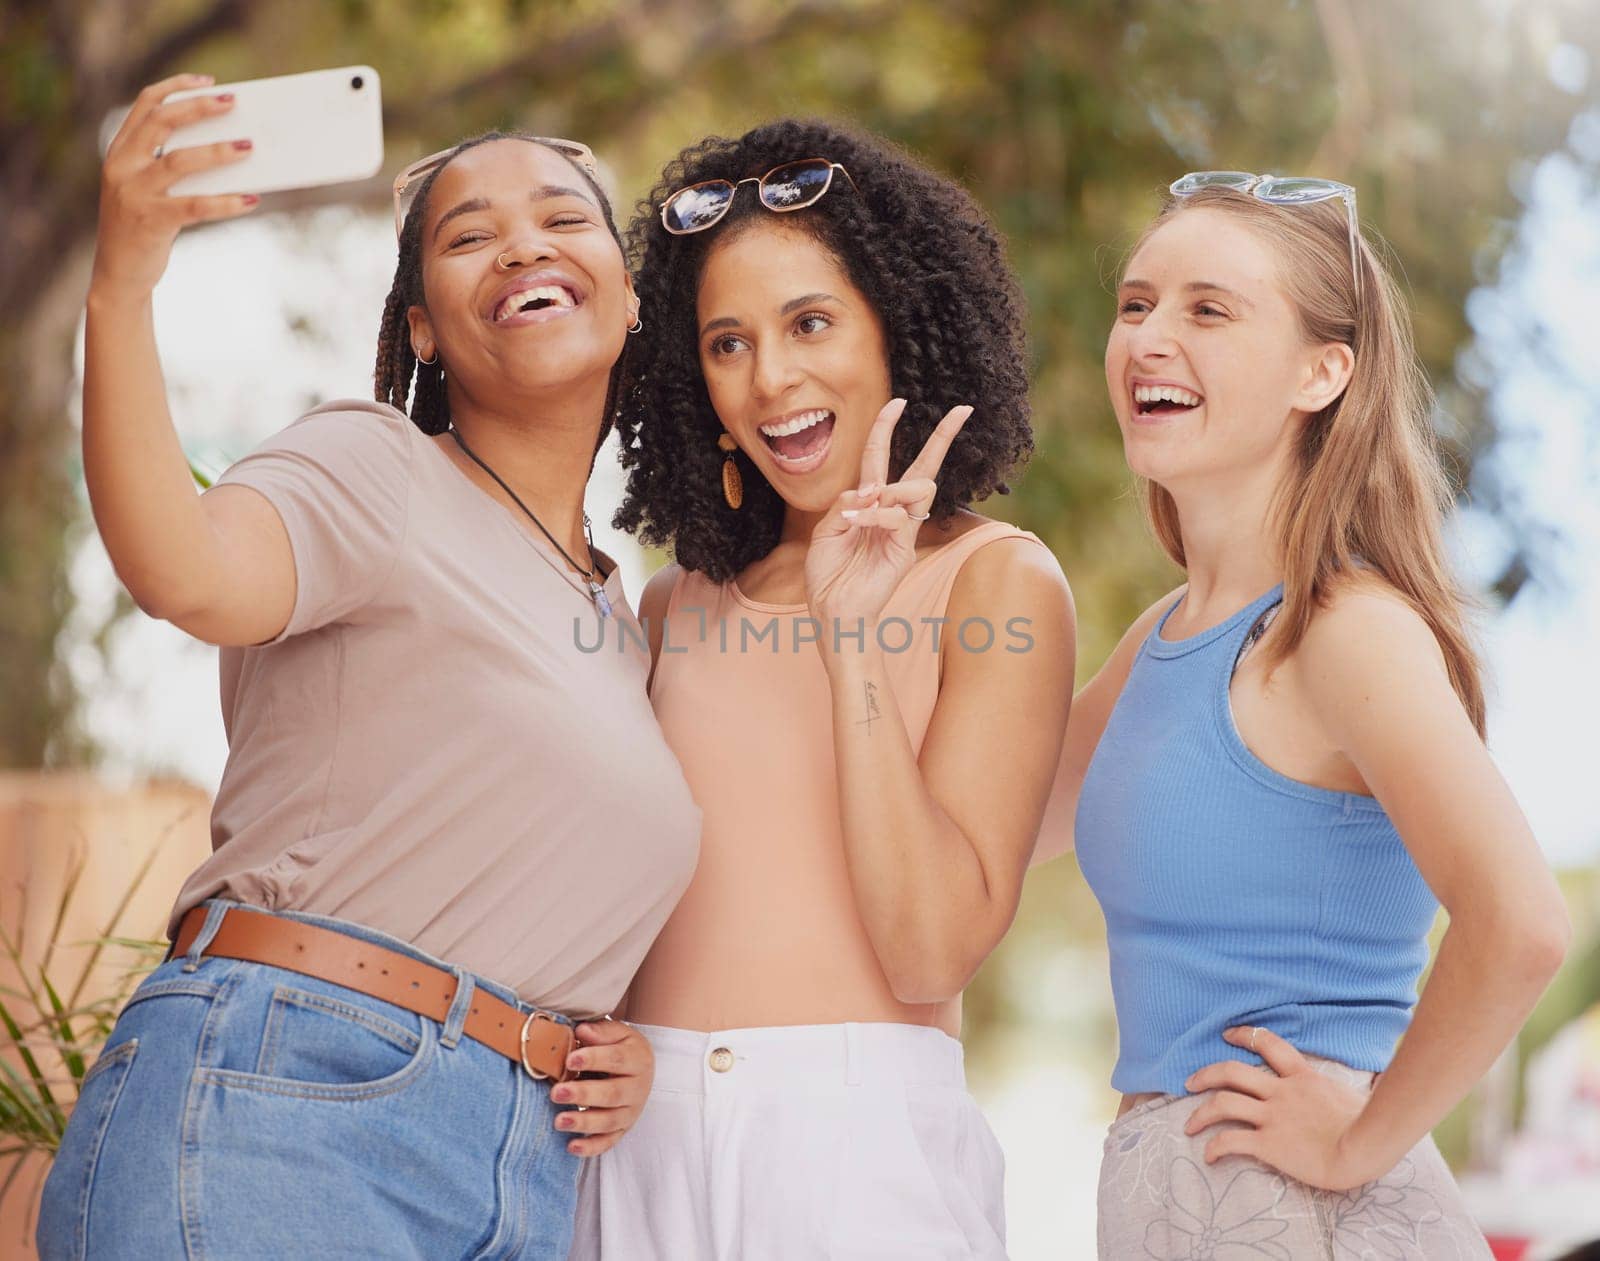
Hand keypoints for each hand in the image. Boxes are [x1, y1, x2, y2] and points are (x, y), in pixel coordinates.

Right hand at [92, 73, 258, 298]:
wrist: (118, 273)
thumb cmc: (142, 228)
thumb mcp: (146, 189)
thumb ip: (170, 167)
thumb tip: (228, 151)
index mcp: (120, 151)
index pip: (145, 104)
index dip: (176, 87)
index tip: (207, 82)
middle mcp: (122, 166)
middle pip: (162, 122)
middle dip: (198, 108)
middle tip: (232, 102)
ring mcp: (133, 192)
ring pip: (179, 161)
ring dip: (217, 151)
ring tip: (248, 146)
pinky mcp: (150, 221)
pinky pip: (195, 206)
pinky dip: (225, 202)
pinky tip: (249, 199)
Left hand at [548, 1019, 654, 1156]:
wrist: (639, 1067)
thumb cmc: (620, 1047)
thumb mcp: (617, 1032)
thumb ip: (600, 1031)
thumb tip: (582, 1031)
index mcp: (638, 1059)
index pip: (616, 1059)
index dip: (593, 1059)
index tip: (570, 1059)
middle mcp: (638, 1088)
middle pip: (612, 1094)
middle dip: (583, 1094)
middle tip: (556, 1093)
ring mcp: (631, 1111)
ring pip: (610, 1121)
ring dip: (584, 1123)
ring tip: (559, 1121)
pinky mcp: (623, 1129)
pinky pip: (609, 1142)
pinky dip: (591, 1147)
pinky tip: (571, 1146)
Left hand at [804, 397, 972, 644]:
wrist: (833, 613)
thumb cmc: (828, 575)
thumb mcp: (826, 530)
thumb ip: (845, 505)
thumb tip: (870, 489)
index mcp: (868, 504)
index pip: (881, 458)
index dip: (887, 428)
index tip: (899, 401)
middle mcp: (890, 512)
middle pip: (923, 467)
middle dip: (942, 437)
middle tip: (962, 410)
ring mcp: (902, 530)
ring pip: (917, 486)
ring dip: (887, 489)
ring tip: (860, 512)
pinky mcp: (905, 548)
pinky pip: (899, 516)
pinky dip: (876, 514)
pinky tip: (858, 525)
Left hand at [1183, 1026, 1388, 1190]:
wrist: (1366, 1148)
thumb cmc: (1371, 1126)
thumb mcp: (1358, 1095)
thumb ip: (1352, 1087)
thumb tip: (1380, 1080)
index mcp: (1303, 1078)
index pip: (1269, 1045)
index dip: (1244, 1036)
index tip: (1227, 1034)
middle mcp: (1282, 1092)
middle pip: (1232, 1072)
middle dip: (1205, 1074)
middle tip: (1189, 1082)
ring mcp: (1273, 1116)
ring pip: (1222, 1104)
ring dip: (1200, 1113)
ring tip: (1188, 1125)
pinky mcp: (1269, 1143)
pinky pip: (1231, 1141)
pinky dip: (1214, 1147)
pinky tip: (1209, 1156)